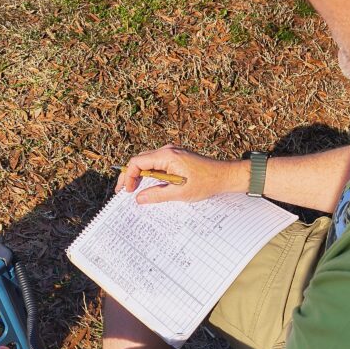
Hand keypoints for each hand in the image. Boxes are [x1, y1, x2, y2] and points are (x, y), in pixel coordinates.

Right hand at [116, 144, 247, 204]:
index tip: (128, 191)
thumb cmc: (206, 183)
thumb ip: (157, 195)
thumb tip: (139, 198)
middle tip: (124, 191)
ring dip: (140, 174)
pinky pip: (158, 163)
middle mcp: (168, 150)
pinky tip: (150, 185)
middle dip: (130, 175)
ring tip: (135, 189)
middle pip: (140, 160)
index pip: (137, 162)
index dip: (129, 176)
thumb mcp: (179, 193)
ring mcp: (173, 152)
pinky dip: (151, 173)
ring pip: (148, 161)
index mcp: (167, 155)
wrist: (225, 176)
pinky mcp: (177, 157)